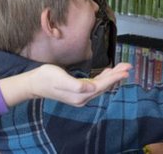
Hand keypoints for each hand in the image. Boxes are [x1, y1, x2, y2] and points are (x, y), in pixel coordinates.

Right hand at [0, 63, 129, 107]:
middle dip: (116, 75)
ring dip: (111, 76)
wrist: (34, 83)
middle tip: (128, 66)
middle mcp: (82, 97)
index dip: (114, 78)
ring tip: (121, 67)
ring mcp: (80, 95)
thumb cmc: (46, 78)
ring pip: (101, 84)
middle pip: (104, 86)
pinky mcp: (78, 90)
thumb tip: (93, 88)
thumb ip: (77, 85)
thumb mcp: (61, 79)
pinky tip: (107, 72)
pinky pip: (95, 84)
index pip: (102, 86)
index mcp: (80, 95)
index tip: (125, 71)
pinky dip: (103, 77)